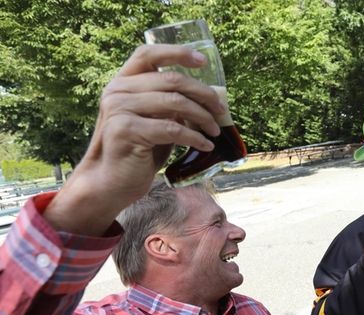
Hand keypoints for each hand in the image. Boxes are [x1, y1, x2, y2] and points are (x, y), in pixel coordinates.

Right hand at [44, 44, 224, 235]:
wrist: (111, 182)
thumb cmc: (138, 151)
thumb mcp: (155, 120)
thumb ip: (171, 105)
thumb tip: (210, 97)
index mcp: (122, 82)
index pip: (148, 54)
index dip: (177, 53)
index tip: (203, 61)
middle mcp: (117, 91)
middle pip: (171, 80)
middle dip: (203, 94)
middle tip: (221, 110)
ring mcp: (119, 109)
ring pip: (175, 103)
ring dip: (202, 117)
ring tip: (214, 131)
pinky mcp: (126, 130)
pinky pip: (172, 129)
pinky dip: (195, 137)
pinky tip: (206, 145)